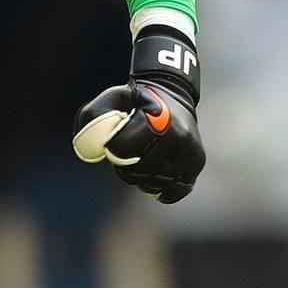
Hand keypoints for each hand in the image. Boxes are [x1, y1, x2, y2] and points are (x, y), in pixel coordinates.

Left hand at [71, 27, 203, 203]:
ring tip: (139, 160)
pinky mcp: (197, 164)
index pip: (123, 148)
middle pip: (139, 170)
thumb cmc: (135, 101)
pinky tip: (153, 175)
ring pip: (155, 183)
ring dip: (140, 178)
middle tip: (125, 153)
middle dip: (125, 166)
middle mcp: (179, 135)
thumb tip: (91, 150)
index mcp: (156, 117)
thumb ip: (93, 119)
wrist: (172, 95)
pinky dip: (159, 189)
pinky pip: (173, 192)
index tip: (114, 140)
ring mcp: (191, 152)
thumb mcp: (110, 99)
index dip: (112, 148)